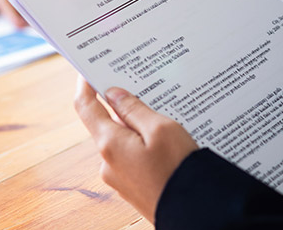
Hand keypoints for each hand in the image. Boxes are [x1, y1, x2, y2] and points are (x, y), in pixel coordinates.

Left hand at [73, 77, 197, 221]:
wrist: (197, 213)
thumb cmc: (180, 170)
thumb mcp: (161, 129)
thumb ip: (134, 109)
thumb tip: (114, 94)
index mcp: (109, 144)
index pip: (85, 106)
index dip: (85, 85)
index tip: (87, 69)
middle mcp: (108, 162)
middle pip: (106, 123)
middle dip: (120, 106)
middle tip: (140, 87)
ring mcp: (119, 177)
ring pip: (123, 140)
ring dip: (136, 127)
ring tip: (162, 116)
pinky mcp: (133, 186)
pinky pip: (132, 156)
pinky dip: (143, 144)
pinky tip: (164, 142)